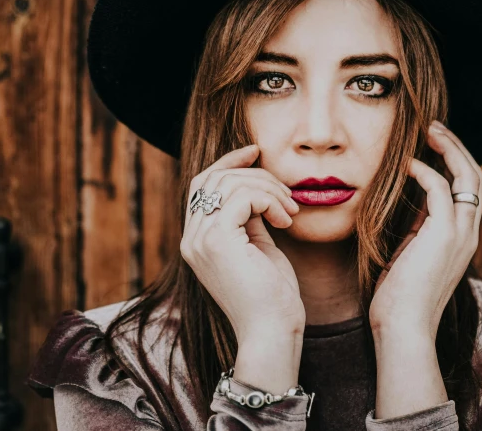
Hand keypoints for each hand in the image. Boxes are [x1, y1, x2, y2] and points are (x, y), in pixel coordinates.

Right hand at [180, 145, 304, 342]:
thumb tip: (257, 189)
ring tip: (290, 210)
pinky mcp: (217, 241)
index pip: (203, 184)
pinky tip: (285, 220)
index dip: (228, 162)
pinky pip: (241, 196)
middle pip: (215, 178)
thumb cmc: (272, 295)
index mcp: (198, 240)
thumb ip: (249, 218)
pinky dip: (268, 200)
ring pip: (229, 183)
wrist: (271, 331)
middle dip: (255, 174)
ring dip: (268, 188)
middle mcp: (192, 239)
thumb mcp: (258, 247)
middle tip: (287, 194)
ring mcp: (200, 240)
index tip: (256, 151)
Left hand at [369, 120, 481, 338]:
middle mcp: (469, 232)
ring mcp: (461, 233)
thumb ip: (418, 228)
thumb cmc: (399, 297)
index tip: (433, 145)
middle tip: (434, 127)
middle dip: (456, 146)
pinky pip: (442, 190)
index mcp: (462, 237)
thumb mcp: (412, 254)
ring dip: (448, 148)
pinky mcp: (445, 234)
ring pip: (468, 176)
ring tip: (428, 131)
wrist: (403, 327)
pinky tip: (408, 164)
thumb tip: (412, 203)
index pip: (468, 190)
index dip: (454, 162)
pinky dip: (426, 171)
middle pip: (475, 176)